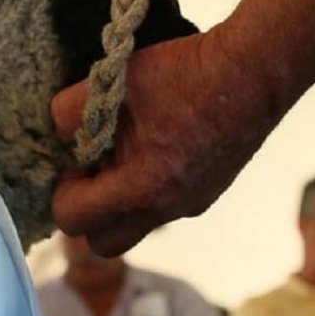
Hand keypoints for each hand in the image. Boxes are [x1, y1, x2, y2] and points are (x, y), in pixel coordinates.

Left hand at [51, 27, 279, 255]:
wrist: (256, 71)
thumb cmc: (185, 75)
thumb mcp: (113, 84)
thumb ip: (70, 112)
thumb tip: (59, 132)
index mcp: (141, 189)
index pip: (73, 220)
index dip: (63, 191)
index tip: (75, 161)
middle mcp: (166, 209)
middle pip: (103, 244)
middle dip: (88, 214)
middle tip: (92, 171)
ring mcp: (190, 205)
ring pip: (134, 228)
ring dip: (117, 204)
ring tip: (122, 156)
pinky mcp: (207, 193)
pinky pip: (161, 209)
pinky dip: (146, 190)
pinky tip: (154, 147)